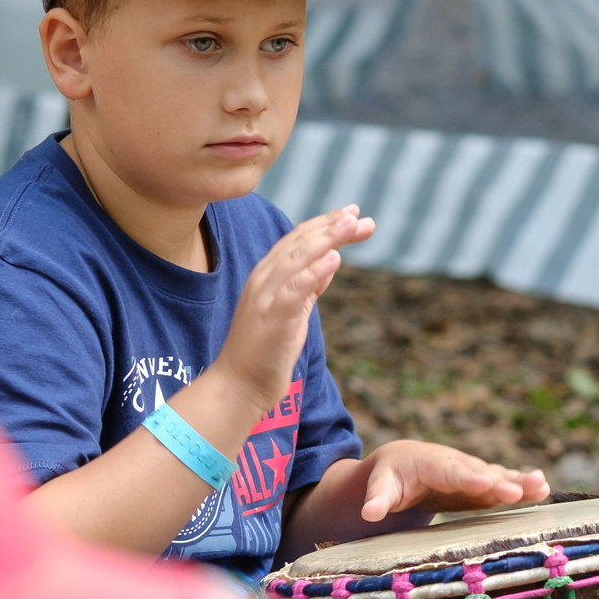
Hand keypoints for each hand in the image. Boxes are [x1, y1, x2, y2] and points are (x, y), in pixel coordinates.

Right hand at [212, 207, 372, 414]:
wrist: (239, 385)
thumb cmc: (266, 350)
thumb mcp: (293, 310)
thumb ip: (309, 284)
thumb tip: (331, 259)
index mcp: (267, 275)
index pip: (298, 239)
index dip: (326, 224)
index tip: (353, 214)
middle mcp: (263, 279)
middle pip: (300, 242)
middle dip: (331, 225)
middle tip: (359, 214)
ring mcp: (265, 297)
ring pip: (297, 258)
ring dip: (326, 238)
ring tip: (352, 224)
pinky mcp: (272, 317)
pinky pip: (294, 289)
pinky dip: (314, 272)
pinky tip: (334, 258)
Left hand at [357, 441, 548, 524]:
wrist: (405, 462)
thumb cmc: (391, 477)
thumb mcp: (380, 485)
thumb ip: (377, 498)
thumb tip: (369, 513)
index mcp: (430, 464)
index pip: (449, 472)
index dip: (468, 477)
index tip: (485, 482)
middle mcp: (456, 465)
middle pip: (480, 473)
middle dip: (500, 482)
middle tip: (520, 491)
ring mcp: (471, 474)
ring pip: (497, 477)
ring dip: (519, 481)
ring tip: (541, 485)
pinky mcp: (480, 485)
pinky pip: (502, 484)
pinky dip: (521, 486)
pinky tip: (542, 488)